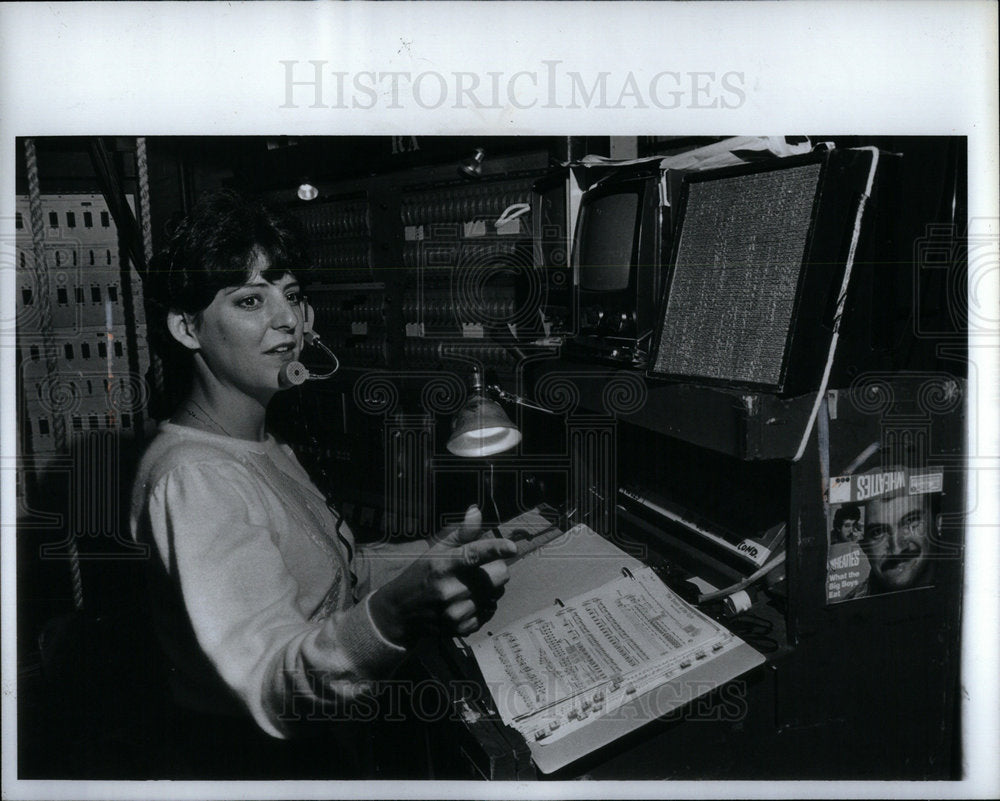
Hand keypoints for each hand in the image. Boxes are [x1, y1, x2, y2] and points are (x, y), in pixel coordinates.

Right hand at [369, 505, 515, 644]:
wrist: (400, 611)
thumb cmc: (421, 574)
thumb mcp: (435, 549)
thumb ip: (460, 532)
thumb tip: (477, 512)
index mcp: (443, 565)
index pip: (473, 554)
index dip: (495, 549)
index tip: (511, 547)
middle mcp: (450, 590)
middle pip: (498, 575)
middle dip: (496, 568)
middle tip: (482, 569)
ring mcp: (456, 612)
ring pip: (497, 594)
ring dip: (490, 588)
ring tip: (471, 587)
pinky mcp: (460, 628)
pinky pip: (490, 612)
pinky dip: (484, 606)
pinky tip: (468, 602)